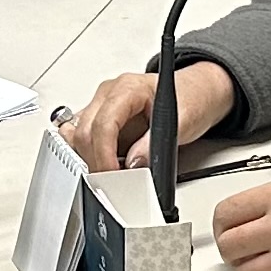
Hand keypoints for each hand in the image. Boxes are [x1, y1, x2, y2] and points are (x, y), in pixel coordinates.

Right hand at [63, 58, 234, 172]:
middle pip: (84, 131)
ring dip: (87, 159)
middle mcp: (108, 94)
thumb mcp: (183, 122)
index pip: (104, 122)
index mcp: (128, 88)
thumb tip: (132, 164)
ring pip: (75, 135)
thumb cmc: (190, 100)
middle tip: (112, 182)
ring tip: (109, 173)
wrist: (195, 93)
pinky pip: (78, 137)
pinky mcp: (97, 119)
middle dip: (95, 162)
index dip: (104, 153)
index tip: (112, 174)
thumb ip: (155, 144)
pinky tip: (103, 164)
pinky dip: (85, 154)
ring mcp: (100, 105)